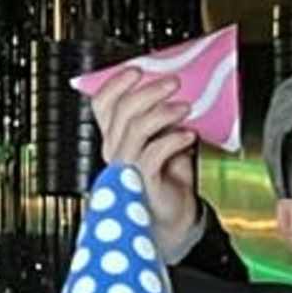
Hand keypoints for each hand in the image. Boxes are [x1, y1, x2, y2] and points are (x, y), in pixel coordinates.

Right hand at [85, 63, 203, 251]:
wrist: (174, 223)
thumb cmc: (168, 183)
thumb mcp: (166, 141)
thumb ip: (164, 120)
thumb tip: (174, 92)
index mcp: (116, 140)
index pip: (103, 105)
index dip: (116, 83)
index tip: (137, 69)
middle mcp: (116, 153)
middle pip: (121, 111)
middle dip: (148, 91)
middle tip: (173, 82)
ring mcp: (126, 169)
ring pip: (134, 129)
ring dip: (163, 112)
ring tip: (185, 108)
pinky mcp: (142, 183)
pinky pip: (153, 153)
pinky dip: (173, 139)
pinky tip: (189, 136)